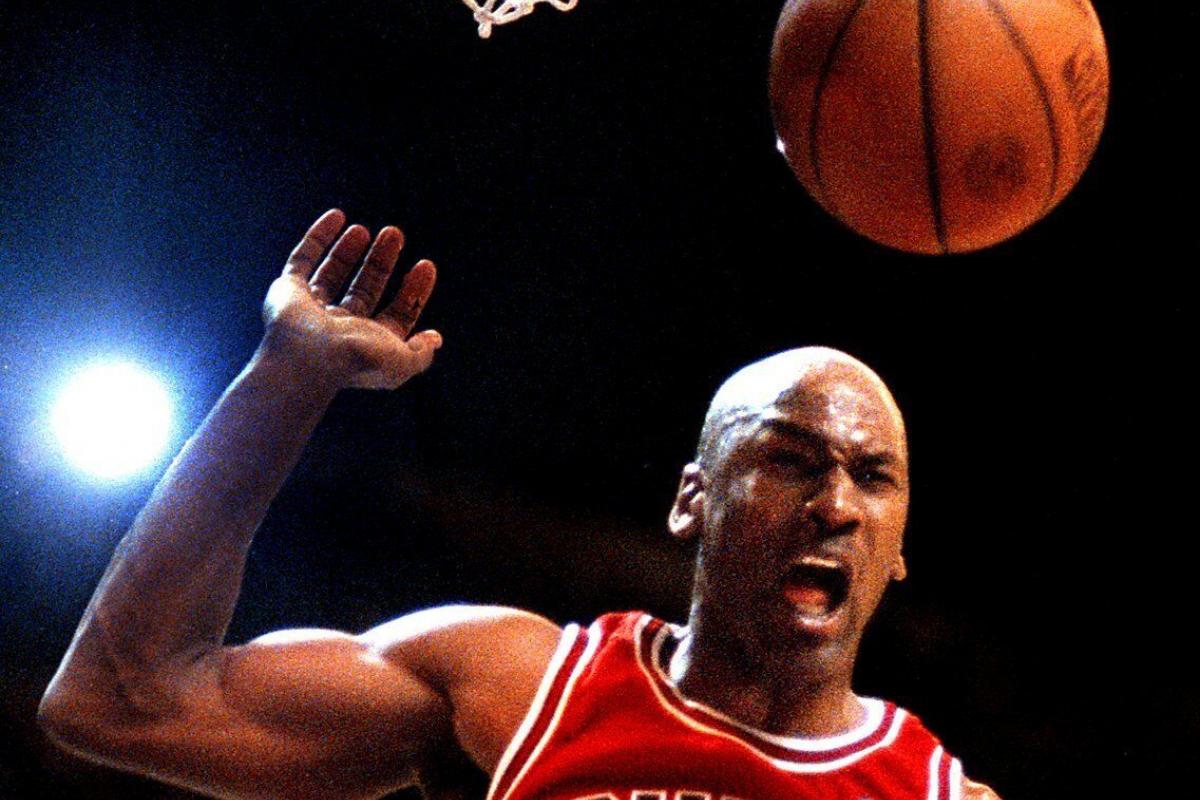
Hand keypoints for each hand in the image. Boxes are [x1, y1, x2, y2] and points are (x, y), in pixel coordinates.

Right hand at [261, 209, 441, 389]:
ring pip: (333, 273)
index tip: (426, 265)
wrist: (308, 359)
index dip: (413, 290)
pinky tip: (336, 217)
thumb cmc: (355, 361)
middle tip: (395, 234)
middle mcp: (340, 326)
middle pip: (365, 288)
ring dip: (349, 250)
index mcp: (368, 343)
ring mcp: (312, 308)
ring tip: (365, 229)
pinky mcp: (288, 291)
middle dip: (381, 261)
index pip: (396, 313)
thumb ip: (421, 353)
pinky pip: (302, 259)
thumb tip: (435, 339)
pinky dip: (318, 237)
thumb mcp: (402, 362)